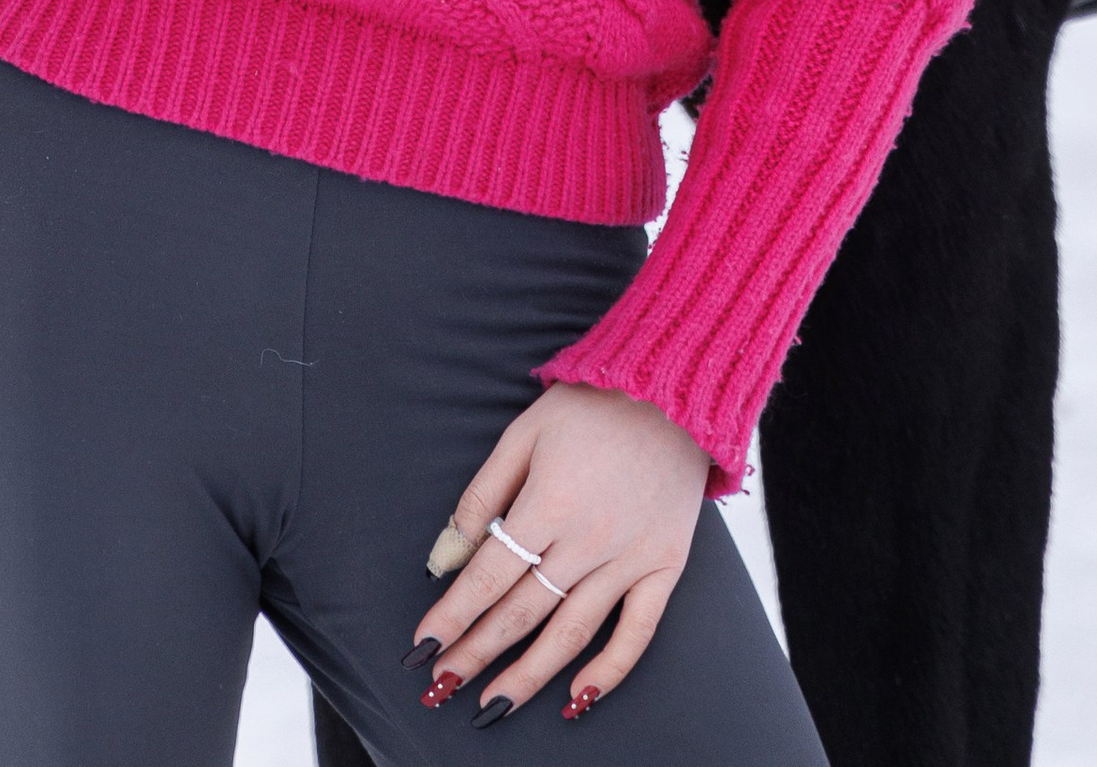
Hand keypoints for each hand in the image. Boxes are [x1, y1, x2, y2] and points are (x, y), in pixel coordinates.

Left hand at [411, 385, 708, 722]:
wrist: (672, 391)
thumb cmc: (589, 407)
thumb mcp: (523, 434)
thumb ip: (482, 496)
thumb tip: (445, 556)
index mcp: (549, 502)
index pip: (489, 575)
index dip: (454, 616)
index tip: (423, 647)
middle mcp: (589, 539)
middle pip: (522, 611)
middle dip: (478, 652)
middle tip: (444, 685)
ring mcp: (630, 558)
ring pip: (572, 632)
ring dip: (529, 674)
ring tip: (494, 706)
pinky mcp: (665, 567)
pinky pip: (637, 633)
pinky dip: (609, 671)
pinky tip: (576, 698)